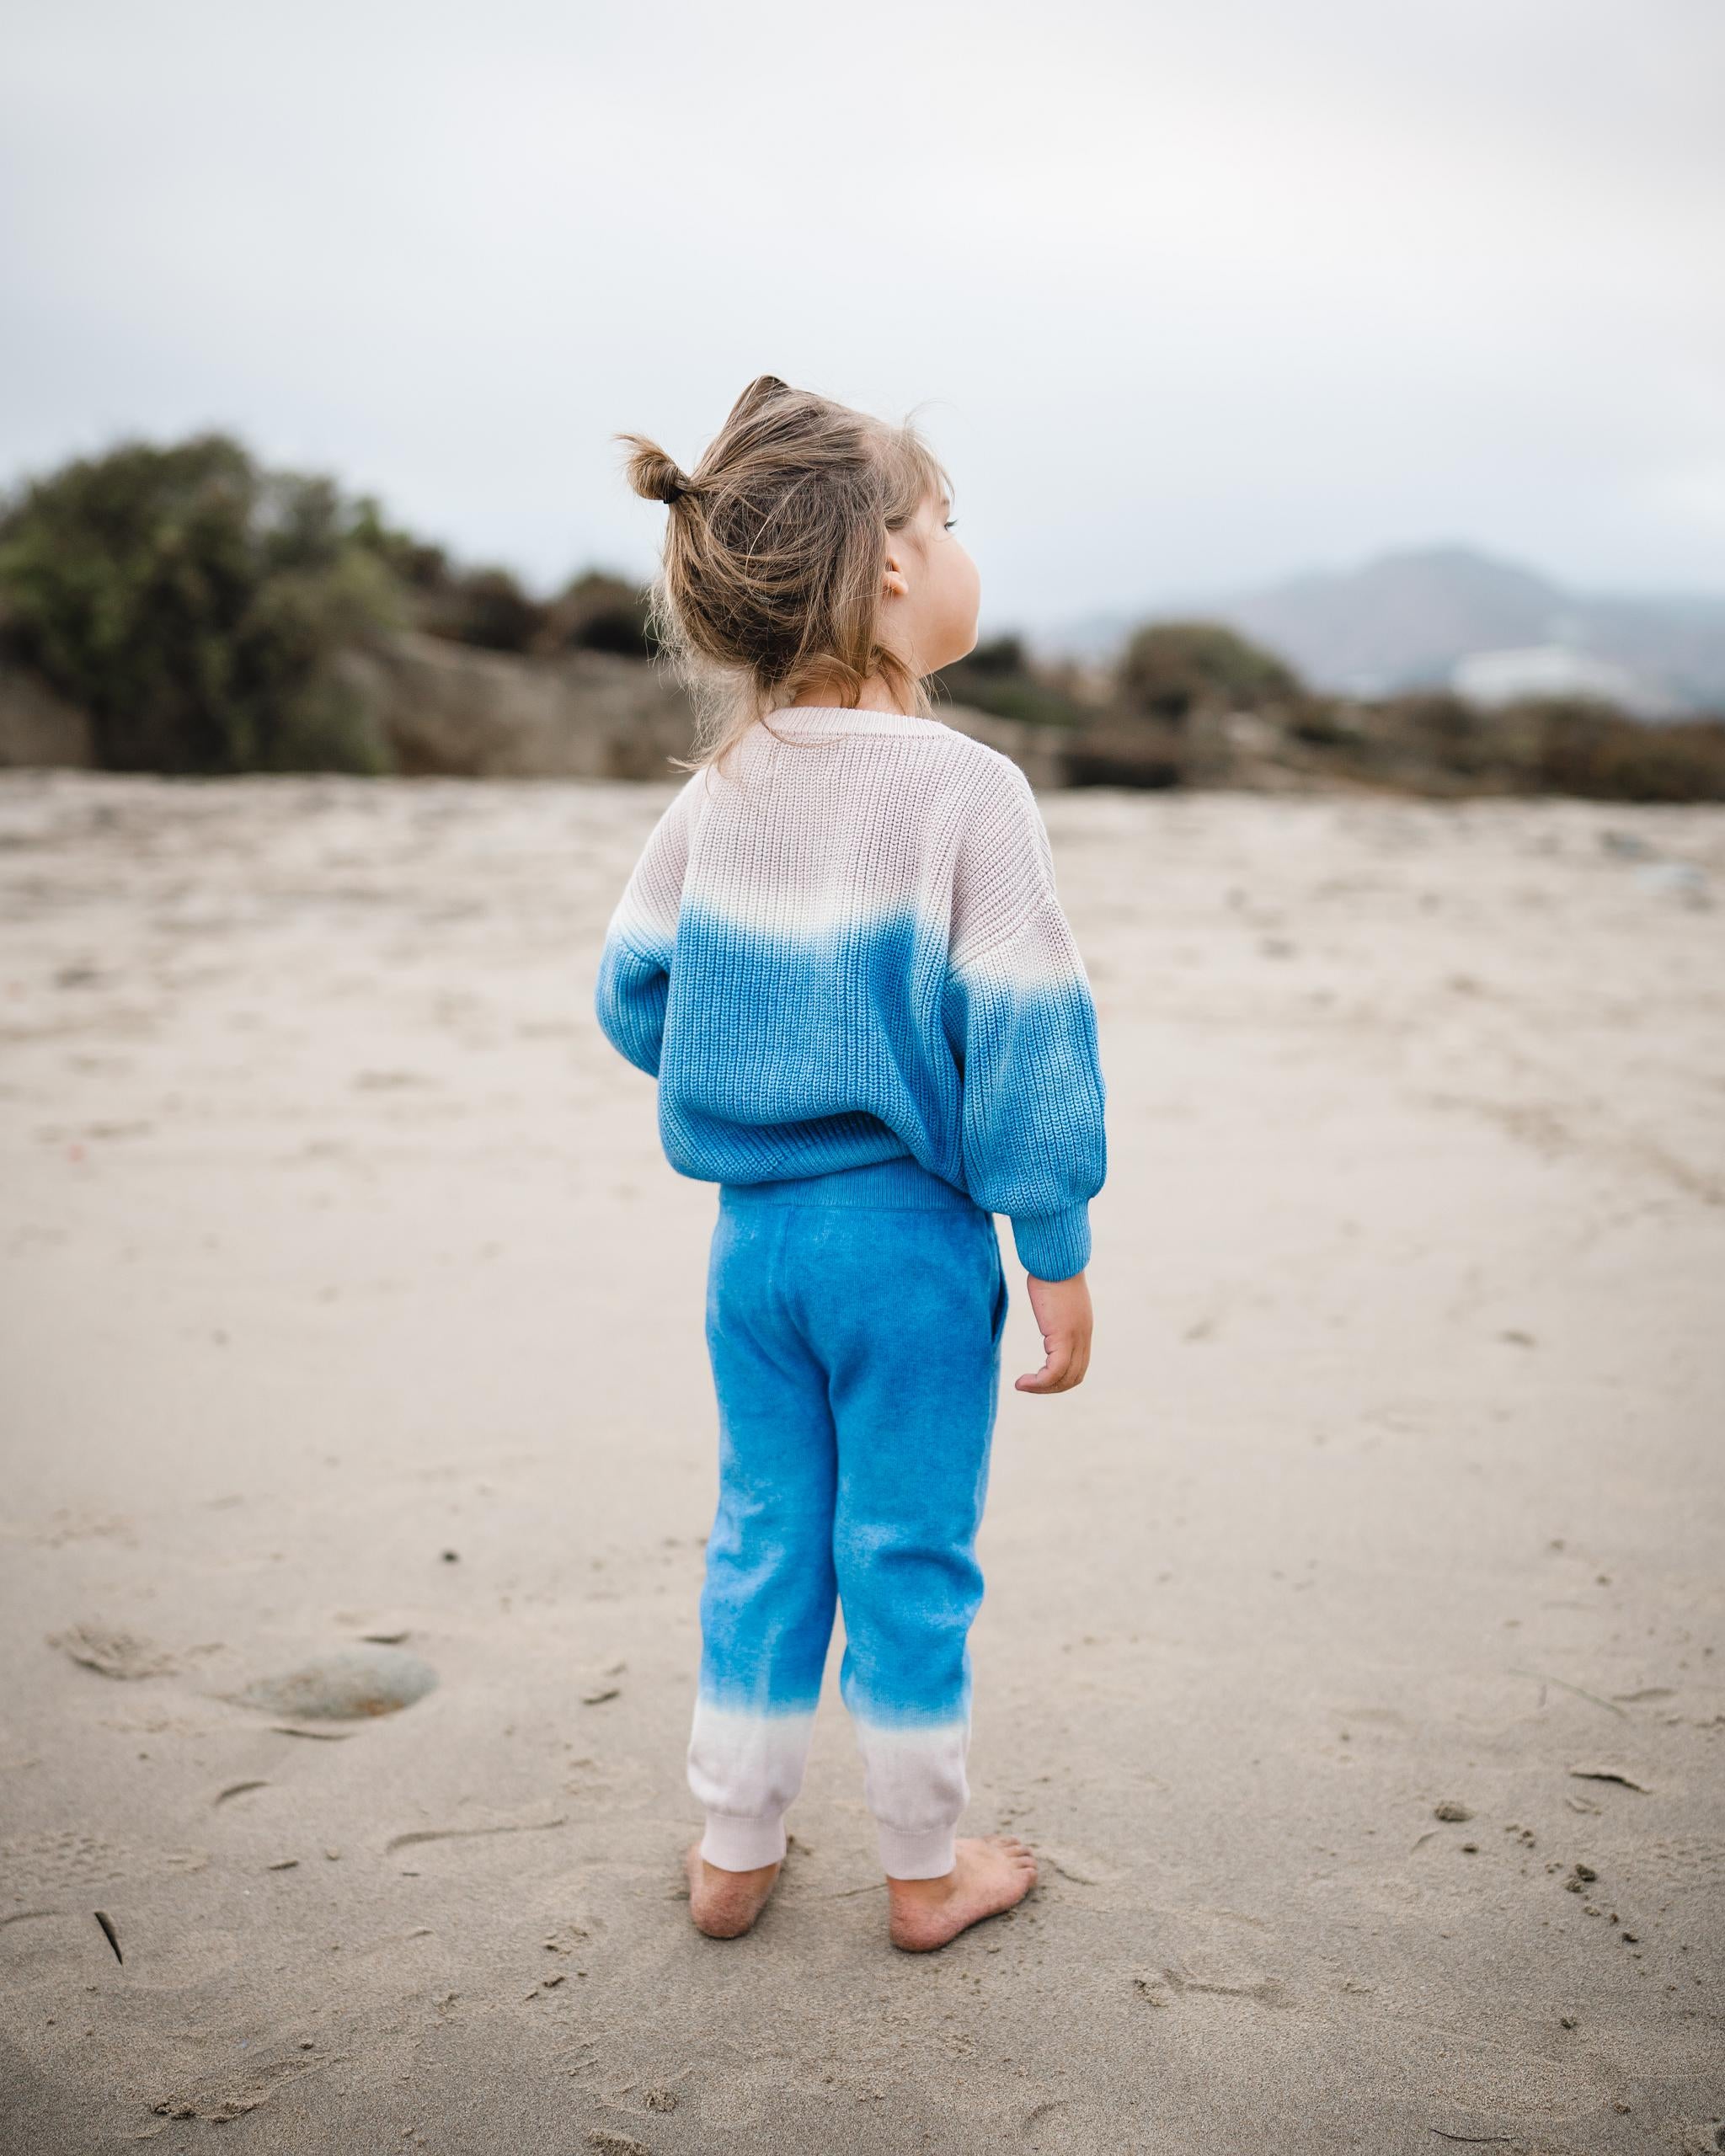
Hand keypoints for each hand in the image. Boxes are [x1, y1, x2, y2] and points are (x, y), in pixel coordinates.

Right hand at [1014, 1270, 1091, 1392]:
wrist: (1055, 1258)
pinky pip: (1055, 1371)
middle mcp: (1083, 1336)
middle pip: (1074, 1377)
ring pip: (1065, 1378)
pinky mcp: (1063, 1335)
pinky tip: (1022, 1381)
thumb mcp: (1054, 1295)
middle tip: (1028, 1386)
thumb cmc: (1050, 1269)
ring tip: (1021, 1385)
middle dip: (1051, 1388)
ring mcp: (1076, 1337)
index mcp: (1082, 1329)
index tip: (1038, 1377)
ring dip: (1042, 1388)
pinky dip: (1039, 1382)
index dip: (1060, 1379)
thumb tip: (1046, 1302)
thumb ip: (1053, 1307)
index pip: (1078, 1366)